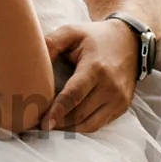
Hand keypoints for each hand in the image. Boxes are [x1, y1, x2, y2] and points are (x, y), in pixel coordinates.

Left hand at [43, 18, 137, 133]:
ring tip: (51, 127)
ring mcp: (119, 99)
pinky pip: (99, 124)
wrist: (130, 41)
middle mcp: (110, 86)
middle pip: (80, 114)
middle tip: (38, 126)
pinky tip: (67, 124)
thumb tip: (30, 61)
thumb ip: (51, 44)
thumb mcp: (71, 32)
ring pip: (90, 124)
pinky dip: (82, 127)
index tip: (43, 123)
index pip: (74, 95)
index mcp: (95, 68)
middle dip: (58, 123)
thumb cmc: (94, 37)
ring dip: (69, 129)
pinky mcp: (122, 106)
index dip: (57, 111)